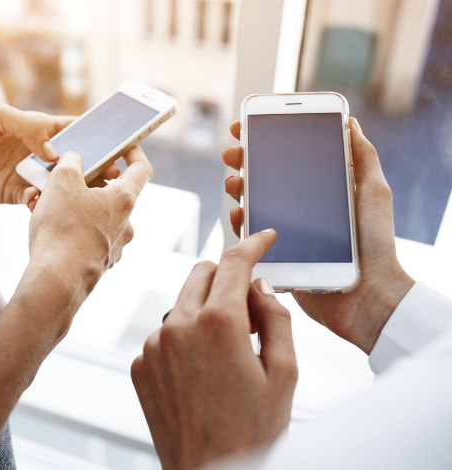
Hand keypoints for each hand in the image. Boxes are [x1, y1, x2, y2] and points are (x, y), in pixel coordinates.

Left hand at [0, 102, 120, 204]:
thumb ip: (26, 126)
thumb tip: (53, 151)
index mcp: (35, 128)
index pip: (70, 130)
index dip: (92, 136)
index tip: (113, 145)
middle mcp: (35, 152)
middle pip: (71, 160)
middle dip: (92, 167)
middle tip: (110, 176)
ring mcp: (26, 174)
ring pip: (59, 184)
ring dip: (71, 189)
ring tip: (82, 195)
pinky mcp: (14, 194)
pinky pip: (37, 201)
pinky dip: (43, 204)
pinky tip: (40, 203)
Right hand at [0, 146, 150, 469]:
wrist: (55, 282)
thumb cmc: (62, 229)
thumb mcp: (62, 181)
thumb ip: (70, 162)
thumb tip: (75, 158)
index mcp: (124, 200)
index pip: (141, 168)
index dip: (133, 152)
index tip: (123, 145)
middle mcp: (126, 224)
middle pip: (113, 194)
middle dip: (88, 181)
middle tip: (64, 175)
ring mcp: (113, 246)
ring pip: (95, 217)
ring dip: (73, 205)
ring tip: (40, 201)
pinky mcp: (96, 263)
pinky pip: (85, 237)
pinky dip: (68, 227)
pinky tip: (43, 225)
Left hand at [131, 232, 296, 468]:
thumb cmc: (252, 432)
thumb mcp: (284, 373)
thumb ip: (274, 318)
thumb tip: (259, 287)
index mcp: (218, 323)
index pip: (233, 263)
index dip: (252, 245)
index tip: (262, 239)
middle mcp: (177, 327)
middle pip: (201, 274)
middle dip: (226, 278)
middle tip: (249, 311)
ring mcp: (153, 346)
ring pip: (182, 304)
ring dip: (204, 311)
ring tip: (226, 353)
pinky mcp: (140, 365)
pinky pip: (164, 334)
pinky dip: (184, 339)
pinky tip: (201, 373)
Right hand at [222, 118, 413, 353]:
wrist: (367, 295)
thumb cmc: (376, 244)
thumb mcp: (373, 192)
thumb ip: (362, 158)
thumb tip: (350, 122)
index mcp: (319, 189)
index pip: (288, 158)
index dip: (265, 140)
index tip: (246, 125)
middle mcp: (300, 208)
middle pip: (264, 178)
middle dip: (244, 161)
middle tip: (233, 153)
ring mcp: (286, 232)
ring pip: (252, 204)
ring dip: (238, 188)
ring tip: (235, 182)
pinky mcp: (276, 256)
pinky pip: (250, 238)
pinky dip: (240, 223)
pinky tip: (239, 213)